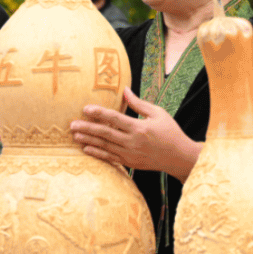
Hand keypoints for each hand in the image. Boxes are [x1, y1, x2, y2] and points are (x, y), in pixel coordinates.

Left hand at [69, 87, 201, 181]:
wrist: (180, 158)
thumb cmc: (170, 132)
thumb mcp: (158, 113)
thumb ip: (138, 103)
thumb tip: (124, 89)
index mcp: (140, 128)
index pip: (114, 118)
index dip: (99, 113)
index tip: (85, 108)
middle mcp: (133, 142)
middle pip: (105, 134)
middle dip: (87, 128)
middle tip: (71, 124)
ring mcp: (131, 154)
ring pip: (105, 147)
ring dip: (88, 141)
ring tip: (75, 135)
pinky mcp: (130, 163)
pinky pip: (110, 158)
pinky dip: (97, 154)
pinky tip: (86, 149)